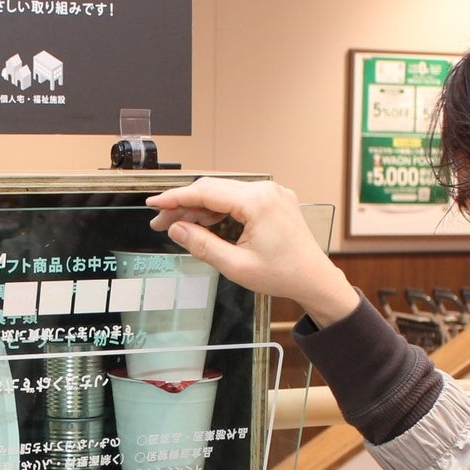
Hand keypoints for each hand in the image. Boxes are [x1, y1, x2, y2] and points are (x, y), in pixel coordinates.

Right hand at [146, 177, 358, 326]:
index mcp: (257, 202)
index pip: (205, 192)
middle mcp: (266, 190)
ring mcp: (271, 194)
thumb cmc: (284, 275)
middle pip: (213, 189)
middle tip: (161, 222)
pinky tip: (203, 224)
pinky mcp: (273, 201)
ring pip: (224, 194)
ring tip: (178, 226)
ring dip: (200, 208)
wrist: (315, 280)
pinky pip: (238, 199)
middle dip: (184, 205)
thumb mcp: (236, 266)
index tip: (154, 204)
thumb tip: (176, 229)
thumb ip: (202, 245)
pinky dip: (219, 210)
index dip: (175, 198)